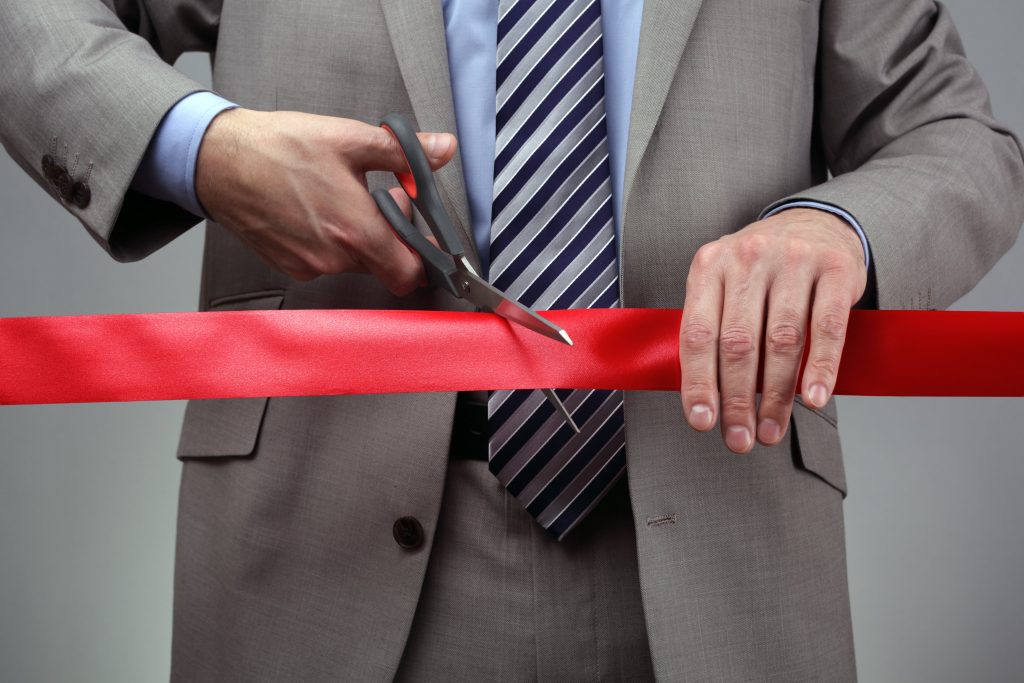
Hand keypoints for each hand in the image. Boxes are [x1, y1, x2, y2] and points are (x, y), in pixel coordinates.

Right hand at [195, 108, 456, 292]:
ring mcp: (308, 265)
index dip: (422, 255)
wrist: (217, 160)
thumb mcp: (350, 138)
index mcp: (355, 231)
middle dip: (391, 235)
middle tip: (381, 198)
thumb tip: (443, 149)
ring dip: (360, 236)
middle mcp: (333, 258)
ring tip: (342, 196)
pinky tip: (317, 208)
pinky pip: (326, 261)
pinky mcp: (289, 265)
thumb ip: (403, 152)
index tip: (421, 232)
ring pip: (355, 261)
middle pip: (384, 264)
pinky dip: (331, 240)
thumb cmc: (278, 147)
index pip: (409, 273)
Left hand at [680, 208, 866, 452]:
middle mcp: (747, 258)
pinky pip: (827, 328)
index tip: (702, 422)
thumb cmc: (761, 271)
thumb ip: (713, 328)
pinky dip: (821, 369)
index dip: (698, 382)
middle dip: (737, 400)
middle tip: (739, 439)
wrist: (814, 223)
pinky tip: (814, 399)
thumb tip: (704, 399)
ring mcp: (792, 260)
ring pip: (782, 340)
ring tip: (771, 429)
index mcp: (709, 266)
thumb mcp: (725, 284)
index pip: (697, 333)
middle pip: (738, 343)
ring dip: (776, 395)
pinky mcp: (834, 268)